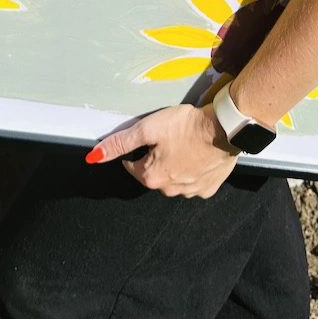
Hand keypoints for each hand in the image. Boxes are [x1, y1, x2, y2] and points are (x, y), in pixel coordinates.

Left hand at [85, 103, 239, 197]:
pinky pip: (196, 181)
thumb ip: (121, 142)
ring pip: (175, 178)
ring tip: (184, 143)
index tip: (149, 136)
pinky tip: (199, 154)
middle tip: (168, 137)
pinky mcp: (210, 187)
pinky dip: (194, 170)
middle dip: (157, 157)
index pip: (132, 165)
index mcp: (152, 177)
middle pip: (154, 173)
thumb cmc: (186, 126)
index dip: (137, 149)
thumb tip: (93, 156)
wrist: (224, 129)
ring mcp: (192, 192)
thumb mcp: (148, 128)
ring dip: (176, 165)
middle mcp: (171, 191)